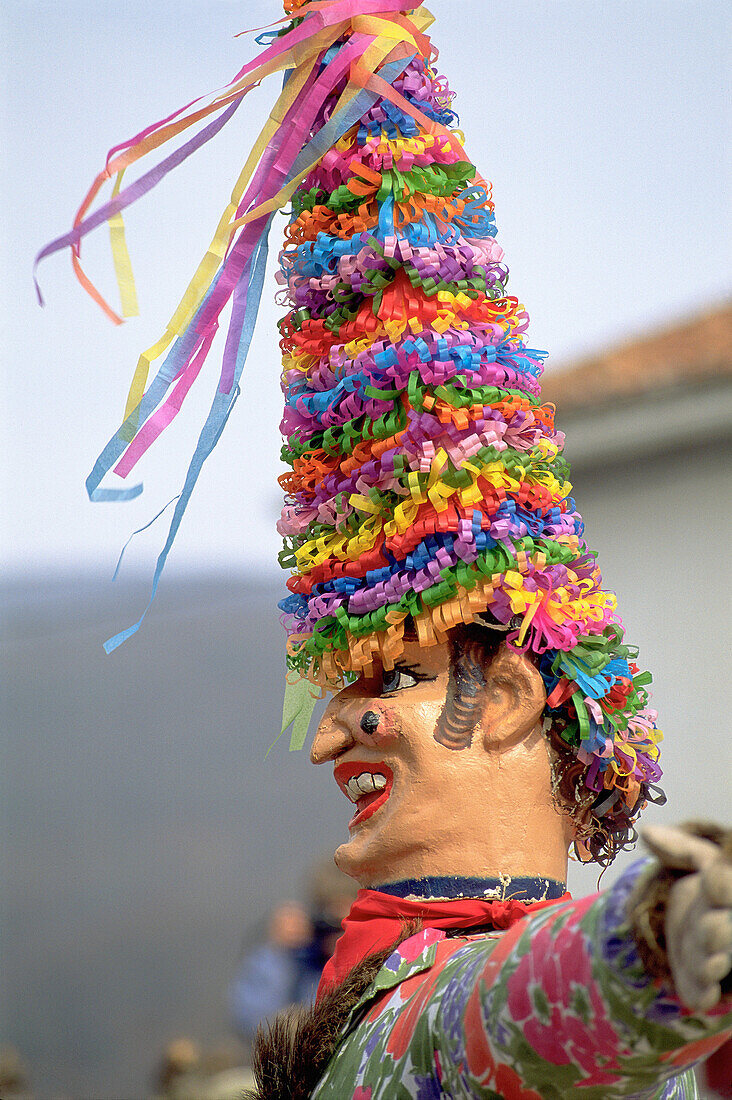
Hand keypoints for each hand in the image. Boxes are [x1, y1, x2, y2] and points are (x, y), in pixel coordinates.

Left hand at [642, 824, 731, 1011]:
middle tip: (712, 931)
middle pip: (723, 929)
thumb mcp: (694, 863)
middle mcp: (722, 924)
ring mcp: (714, 955)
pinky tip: (700, 997)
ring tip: (709, 966)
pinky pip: (702, 989)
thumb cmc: (701, 892)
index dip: (721, 886)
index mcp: (723, 892)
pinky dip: (701, 993)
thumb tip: (646, 832)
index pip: (724, 887)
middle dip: (719, 931)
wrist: (693, 926)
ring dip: (713, 964)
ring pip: (717, 961)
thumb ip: (679, 847)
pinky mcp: (698, 980)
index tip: (715, 879)